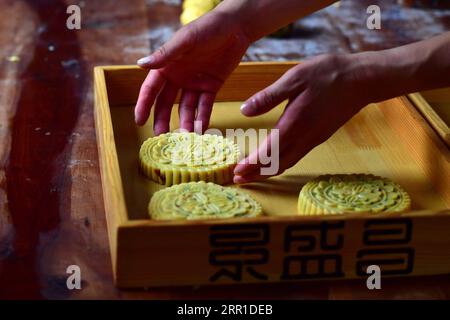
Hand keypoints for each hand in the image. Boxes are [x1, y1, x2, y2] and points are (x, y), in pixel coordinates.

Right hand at [135, 10, 250, 133]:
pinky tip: (201, 129)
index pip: (151, 89)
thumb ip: (164, 54)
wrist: (236, 27)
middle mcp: (178, 77)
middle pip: (167, 103)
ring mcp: (195, 83)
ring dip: (185, 122)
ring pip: (187, 108)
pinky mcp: (211, 87)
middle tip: (162, 137)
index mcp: (167, 66)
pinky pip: (205, 105)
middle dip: (163, 120)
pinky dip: (203, 117)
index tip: (139, 122)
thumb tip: (140, 65)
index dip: (144, 105)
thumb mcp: (185, 40)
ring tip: (185, 137)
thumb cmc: (207, 28)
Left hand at [234, 53, 371, 182]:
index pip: (268, 153)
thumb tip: (244, 110)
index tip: (236, 171)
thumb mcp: (294, 78)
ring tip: (251, 174)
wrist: (362, 79)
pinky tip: (274, 160)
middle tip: (238, 179)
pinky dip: (281, 164)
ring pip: (287, 163)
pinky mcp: (319, 136)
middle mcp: (305, 137)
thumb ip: (269, 97)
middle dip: (256, 174)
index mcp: (294, 124)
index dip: (251, 164)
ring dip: (268, 171)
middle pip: (277, 165)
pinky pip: (296, 156)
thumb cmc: (328, 74)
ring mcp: (314, 139)